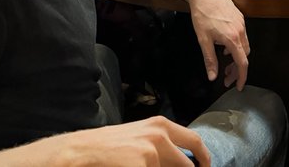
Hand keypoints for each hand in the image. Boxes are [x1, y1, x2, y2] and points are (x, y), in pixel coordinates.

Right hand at [52, 117, 208, 166]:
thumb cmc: (110, 145)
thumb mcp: (140, 137)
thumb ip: (162, 145)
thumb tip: (184, 161)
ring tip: (139, 164)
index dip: (204, 158)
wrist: (84, 150)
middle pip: (187, 165)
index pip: (195, 141)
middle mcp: (160, 136)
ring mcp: (152, 153)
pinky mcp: (143, 166)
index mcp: (160, 125)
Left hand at [186, 0, 248, 89]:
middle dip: (237, 69)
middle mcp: (240, 30)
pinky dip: (236, 44)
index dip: (241, 77)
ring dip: (237, 56)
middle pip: (245, 56)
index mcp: (232, 38)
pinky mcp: (239, 16)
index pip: (242, 63)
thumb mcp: (203, 40)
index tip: (238, 86)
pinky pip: (242, 35)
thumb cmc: (202, 14)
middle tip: (226, 77)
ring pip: (244, 45)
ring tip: (225, 61)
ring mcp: (241, 22)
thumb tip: (212, 76)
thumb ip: (210, 60)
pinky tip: (224, 45)